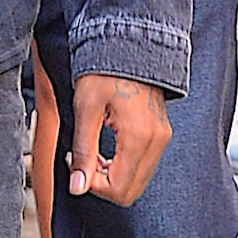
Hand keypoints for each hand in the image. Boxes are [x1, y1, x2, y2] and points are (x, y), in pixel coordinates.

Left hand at [69, 76, 171, 206]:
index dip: (93, 186)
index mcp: (139, 136)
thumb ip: (83, 151)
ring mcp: (162, 138)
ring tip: (94, 153)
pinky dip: (124, 167)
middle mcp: (156, 141)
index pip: (119, 189)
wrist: (127, 45)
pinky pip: (144, 166)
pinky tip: (107, 150)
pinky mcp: (161, 134)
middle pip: (131, 191)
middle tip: (83, 161)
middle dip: (103, 184)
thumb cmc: (104, 71)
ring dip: (113, 176)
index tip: (76, 164)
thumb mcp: (86, 109)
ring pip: (138, 181)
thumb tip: (77, 187)